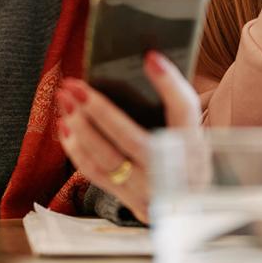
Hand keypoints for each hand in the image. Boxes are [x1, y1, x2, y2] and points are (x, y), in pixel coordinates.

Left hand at [58, 51, 200, 222]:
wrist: (193, 205)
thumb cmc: (186, 154)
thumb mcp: (189, 132)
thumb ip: (171, 106)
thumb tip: (139, 65)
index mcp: (196, 145)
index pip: (184, 111)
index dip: (169, 84)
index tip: (150, 57)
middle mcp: (175, 173)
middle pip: (133, 140)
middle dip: (100, 110)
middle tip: (76, 85)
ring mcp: (150, 190)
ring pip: (108, 159)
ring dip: (81, 127)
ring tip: (65, 99)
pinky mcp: (130, 201)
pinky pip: (97, 174)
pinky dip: (77, 149)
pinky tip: (66, 125)